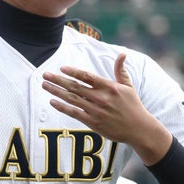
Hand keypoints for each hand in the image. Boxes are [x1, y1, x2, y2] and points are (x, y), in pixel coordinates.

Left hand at [42, 54, 171, 165]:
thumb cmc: (133, 106)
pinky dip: (62, 107)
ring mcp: (96, 111)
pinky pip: (74, 113)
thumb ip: (121, 70)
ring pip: (72, 99)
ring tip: (44, 85)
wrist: (139, 129)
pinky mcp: (93, 123)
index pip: (87, 76)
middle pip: (75, 86)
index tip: (61, 68)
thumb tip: (122, 54)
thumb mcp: (129, 86)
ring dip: (56, 91)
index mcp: (109, 87)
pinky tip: (52, 101)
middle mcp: (101, 98)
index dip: (73, 71)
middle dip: (58, 80)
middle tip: (45, 74)